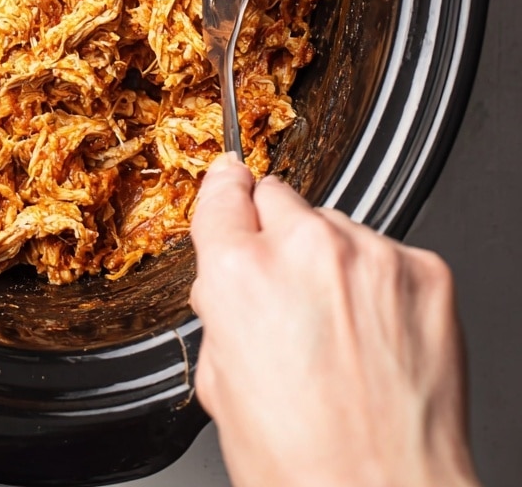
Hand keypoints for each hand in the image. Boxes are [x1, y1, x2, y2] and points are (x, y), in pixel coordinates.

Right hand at [189, 155, 478, 486]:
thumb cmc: (302, 467)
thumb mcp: (221, 387)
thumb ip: (219, 311)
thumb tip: (226, 285)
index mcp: (240, 274)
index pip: (222, 192)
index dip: (224, 196)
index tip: (230, 186)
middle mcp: (306, 250)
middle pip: (278, 200)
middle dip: (276, 238)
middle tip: (287, 298)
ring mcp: (372, 256)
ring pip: (336, 228)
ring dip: (331, 263)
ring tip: (340, 335)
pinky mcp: (424, 272)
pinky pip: (387, 254)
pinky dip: (380, 285)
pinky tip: (376, 338)